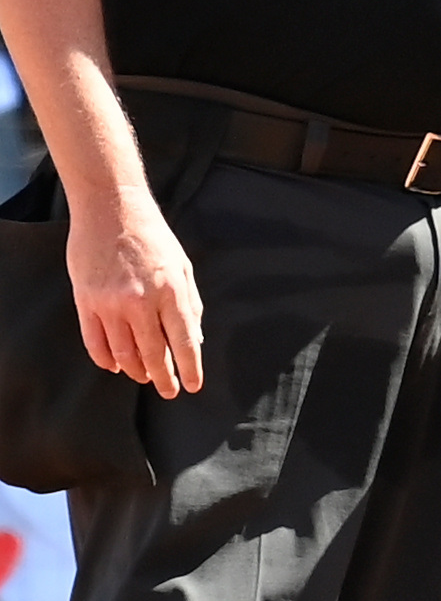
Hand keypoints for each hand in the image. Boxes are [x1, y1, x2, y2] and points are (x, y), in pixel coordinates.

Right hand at [70, 179, 202, 396]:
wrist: (111, 209)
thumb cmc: (153, 238)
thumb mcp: (183, 267)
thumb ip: (190, 305)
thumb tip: (195, 340)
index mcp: (171, 292)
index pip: (185, 342)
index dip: (190, 368)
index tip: (192, 387)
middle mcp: (141, 301)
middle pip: (154, 353)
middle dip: (164, 377)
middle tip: (169, 391)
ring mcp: (110, 303)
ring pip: (123, 352)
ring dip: (136, 371)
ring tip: (145, 378)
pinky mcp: (86, 300)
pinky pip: (94, 341)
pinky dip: (105, 359)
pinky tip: (115, 366)